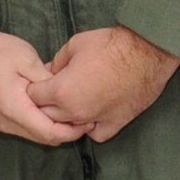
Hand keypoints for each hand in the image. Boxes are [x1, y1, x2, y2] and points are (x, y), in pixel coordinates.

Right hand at [0, 15, 87, 145]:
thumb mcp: (28, 60)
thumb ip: (48, 82)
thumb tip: (66, 96)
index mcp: (13, 109)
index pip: (48, 133)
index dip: (71, 131)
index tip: (87, 120)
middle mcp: (4, 122)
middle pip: (42, 138)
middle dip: (65, 131)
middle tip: (83, 116)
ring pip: (32, 135)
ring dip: (51, 127)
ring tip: (69, 111)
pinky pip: (22, 128)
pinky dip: (38, 123)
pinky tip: (48, 108)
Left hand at [25, 26, 179, 143]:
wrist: (146, 53)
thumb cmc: (110, 45)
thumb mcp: (75, 45)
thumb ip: (57, 62)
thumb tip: (51, 71)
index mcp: (61, 91)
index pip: (34, 97)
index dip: (35, 87)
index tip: (42, 81)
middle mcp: (75, 111)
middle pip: (48, 115)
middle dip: (47, 104)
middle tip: (56, 90)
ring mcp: (95, 120)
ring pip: (70, 128)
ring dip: (68, 117)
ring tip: (75, 101)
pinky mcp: (114, 124)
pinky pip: (95, 134)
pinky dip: (91, 126)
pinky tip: (93, 113)